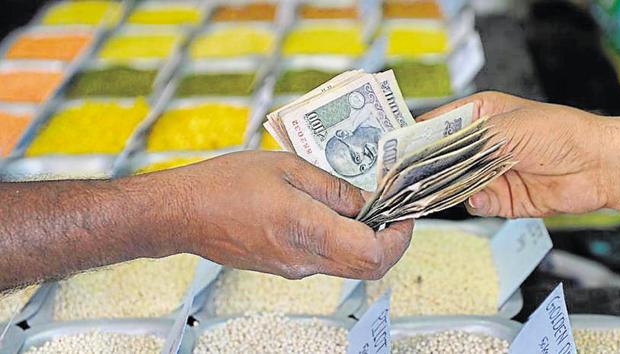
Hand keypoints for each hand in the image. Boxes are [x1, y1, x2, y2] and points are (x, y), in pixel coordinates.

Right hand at [156, 151, 412, 279]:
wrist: (184, 212)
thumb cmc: (225, 185)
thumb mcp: (287, 168)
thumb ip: (333, 187)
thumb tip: (365, 201)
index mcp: (307, 229)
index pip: (374, 253)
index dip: (399, 235)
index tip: (403, 213)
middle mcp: (304, 258)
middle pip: (368, 266)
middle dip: (388, 239)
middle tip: (388, 209)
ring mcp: (293, 268)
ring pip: (348, 264)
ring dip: (364, 239)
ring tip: (355, 204)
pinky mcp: (284, 267)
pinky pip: (325, 260)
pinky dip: (339, 240)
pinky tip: (326, 213)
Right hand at [418, 91, 619, 217]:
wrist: (595, 166)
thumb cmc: (558, 132)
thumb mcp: (505, 127)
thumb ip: (466, 144)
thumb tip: (436, 161)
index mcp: (477, 116)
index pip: (435, 125)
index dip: (414, 136)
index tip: (393, 149)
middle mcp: (479, 144)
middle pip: (438, 158)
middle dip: (425, 167)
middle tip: (405, 176)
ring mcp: (487, 171)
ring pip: (451, 183)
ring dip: (447, 187)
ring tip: (439, 188)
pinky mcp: (498, 197)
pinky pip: (472, 202)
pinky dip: (473, 201)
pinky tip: (478, 194)